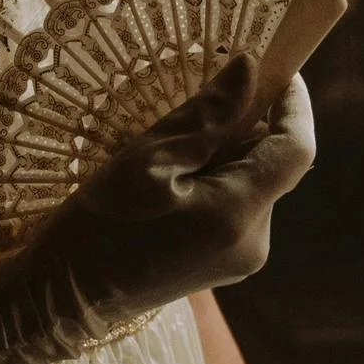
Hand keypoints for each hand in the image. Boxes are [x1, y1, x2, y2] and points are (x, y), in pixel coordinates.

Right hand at [30, 59, 316, 333]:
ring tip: (172, 149)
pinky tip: (172, 179)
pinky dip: (215, 180)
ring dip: (227, 155)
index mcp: (238, 215)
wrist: (67, 294)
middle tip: (199, 104)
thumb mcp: (149, 158)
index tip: (280, 68)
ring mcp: (241, 258)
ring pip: (252, 184)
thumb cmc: (100, 224)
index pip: (295, 150)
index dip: (294, 105)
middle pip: (272, 165)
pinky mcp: (224, 263)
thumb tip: (250, 69)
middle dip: (247, 129)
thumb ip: (208, 115)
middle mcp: (254, 242)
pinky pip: (235, 206)